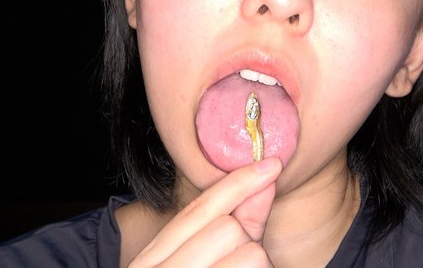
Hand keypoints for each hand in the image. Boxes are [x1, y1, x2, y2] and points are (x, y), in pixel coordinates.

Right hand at [129, 157, 281, 266]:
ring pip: (252, 254)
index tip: (271, 165)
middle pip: (229, 228)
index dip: (237, 184)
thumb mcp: (204, 262)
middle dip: (248, 243)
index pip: (197, 210)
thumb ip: (240, 225)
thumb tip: (266, 180)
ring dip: (257, 266)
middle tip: (236, 263)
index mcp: (151, 260)